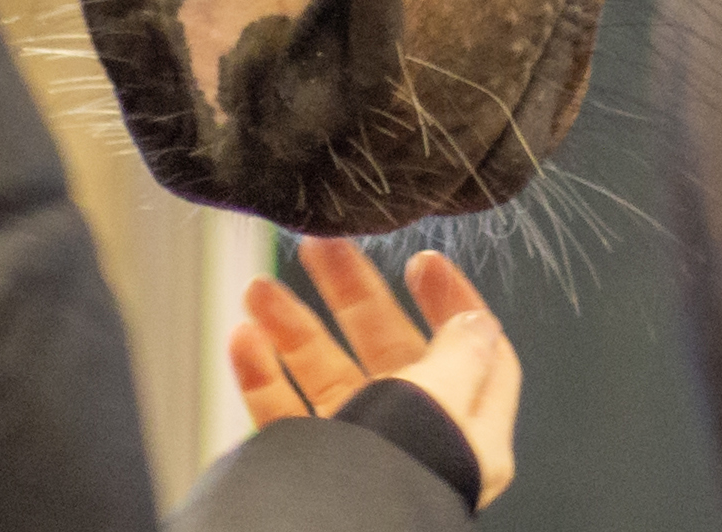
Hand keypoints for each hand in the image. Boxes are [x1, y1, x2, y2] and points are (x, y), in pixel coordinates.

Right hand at [228, 237, 520, 507]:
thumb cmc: (399, 475)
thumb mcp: (441, 397)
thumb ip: (460, 353)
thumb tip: (477, 321)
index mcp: (469, 429)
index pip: (475, 350)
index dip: (452, 300)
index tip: (421, 259)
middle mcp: (417, 438)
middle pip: (391, 349)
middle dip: (352, 294)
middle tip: (320, 247)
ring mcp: (363, 453)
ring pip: (328, 375)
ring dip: (292, 328)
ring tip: (258, 291)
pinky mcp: (313, 470)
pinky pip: (285, 415)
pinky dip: (262, 376)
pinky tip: (244, 342)